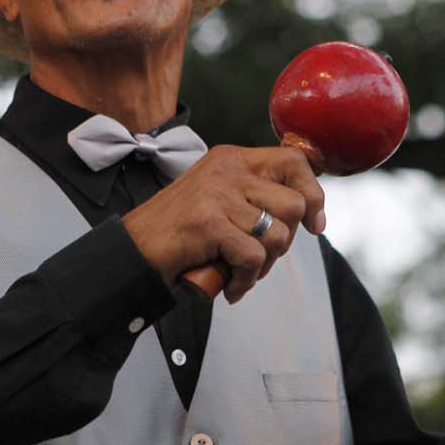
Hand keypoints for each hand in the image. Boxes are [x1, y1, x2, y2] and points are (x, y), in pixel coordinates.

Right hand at [123, 145, 326, 302]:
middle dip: (284, 242)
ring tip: (237, 272)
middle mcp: (226, 169)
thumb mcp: (219, 201)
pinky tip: (228, 285)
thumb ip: (254, 197)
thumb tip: (307, 211)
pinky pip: (254, 257)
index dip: (313, 194)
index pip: (293, 161)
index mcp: (231, 159)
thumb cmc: (178, 236)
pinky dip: (245, 280)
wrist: (130, 254)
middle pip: (294, 204)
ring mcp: (217, 194)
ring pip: (278, 235)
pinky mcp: (208, 222)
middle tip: (257, 258)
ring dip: (263, 266)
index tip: (314, 225)